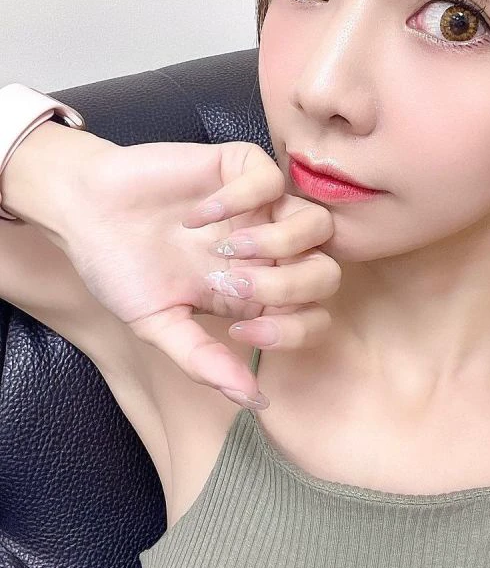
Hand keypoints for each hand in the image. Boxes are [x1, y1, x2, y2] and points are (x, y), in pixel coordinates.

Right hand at [54, 138, 338, 406]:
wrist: (84, 210)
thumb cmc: (123, 268)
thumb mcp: (159, 324)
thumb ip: (204, 361)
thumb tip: (254, 401)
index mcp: (257, 293)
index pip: (313, 317)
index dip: (291, 333)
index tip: (239, 333)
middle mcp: (269, 251)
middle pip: (327, 273)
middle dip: (288, 288)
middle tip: (232, 285)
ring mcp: (261, 207)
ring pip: (317, 224)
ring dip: (277, 243)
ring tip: (225, 248)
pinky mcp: (241, 167)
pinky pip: (273, 180)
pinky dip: (240, 200)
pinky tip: (197, 215)